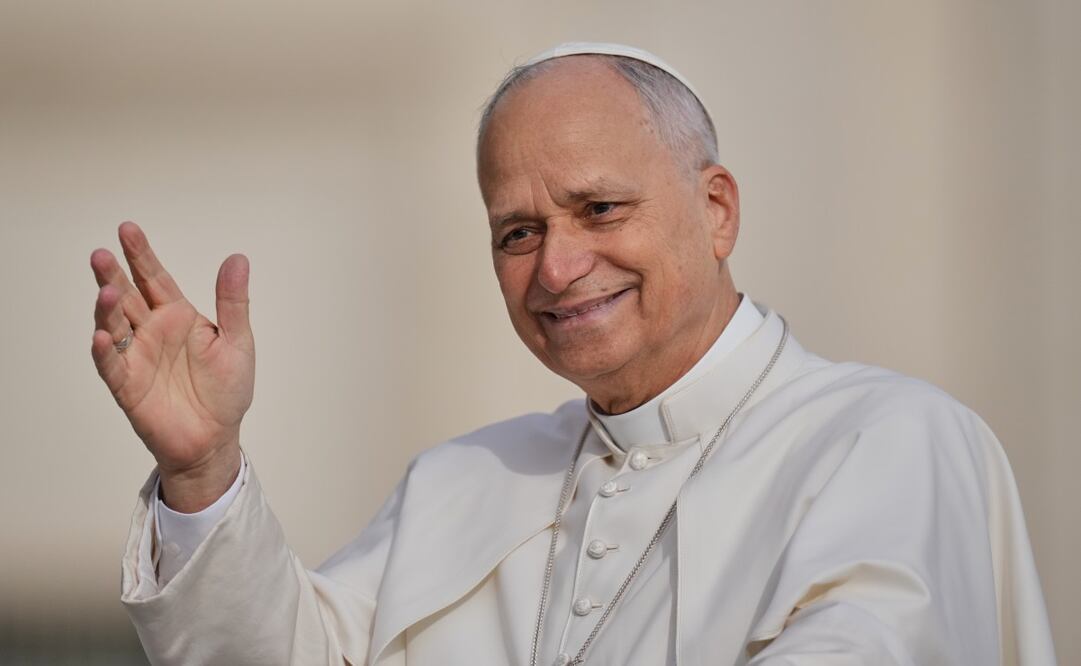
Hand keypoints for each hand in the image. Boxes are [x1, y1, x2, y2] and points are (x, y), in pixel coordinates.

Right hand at [90, 222, 254, 511]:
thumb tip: (238, 259)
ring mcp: (137, 357)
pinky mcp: (128, 386)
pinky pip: (112, 366)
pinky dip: (105, 352)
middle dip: (113, 276)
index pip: (154, 279)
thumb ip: (233, 302)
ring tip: (106, 290)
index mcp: (178, 317)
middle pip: (127, 297)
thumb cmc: (226, 390)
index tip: (127, 229)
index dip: (141, 255)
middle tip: (101, 254)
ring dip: (107, 309)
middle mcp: (152, 332)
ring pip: (114, 326)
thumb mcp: (237, 341)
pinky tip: (102, 336)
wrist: (216, 438)